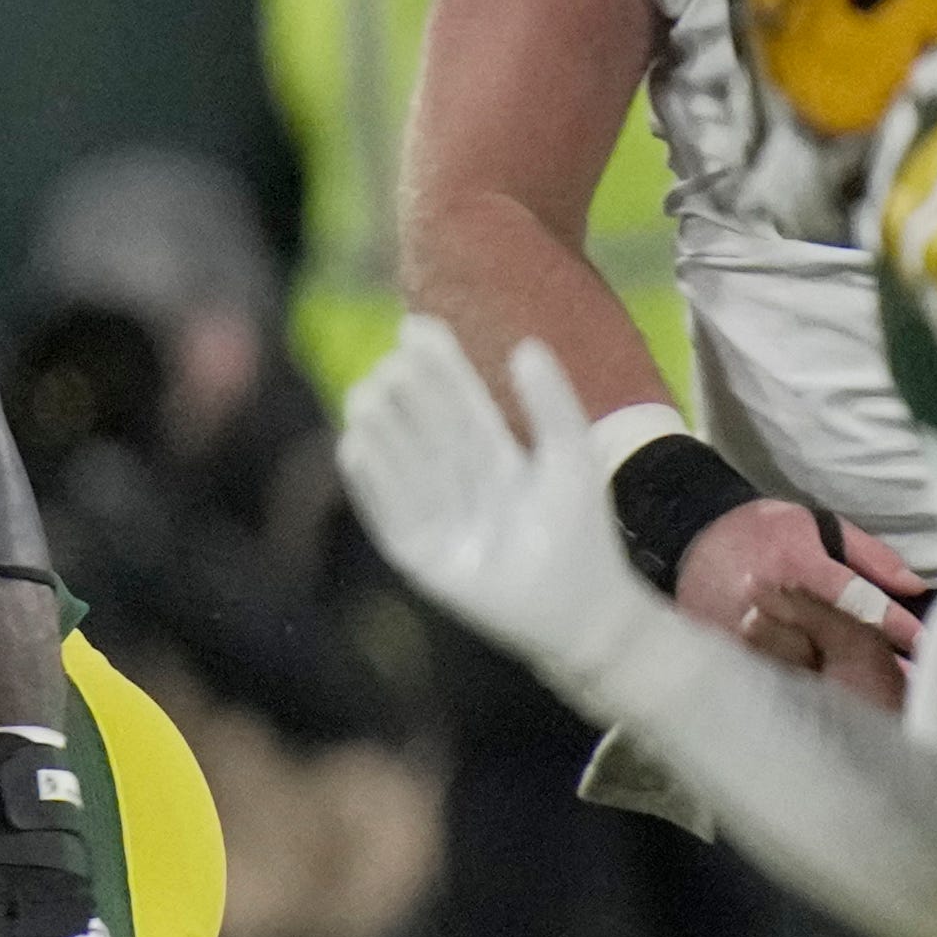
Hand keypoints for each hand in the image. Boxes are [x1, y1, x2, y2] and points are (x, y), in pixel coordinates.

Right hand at [334, 321, 655, 697]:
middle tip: (388, 358)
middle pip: (429, 431)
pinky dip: (369, 482)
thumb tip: (524, 345)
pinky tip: (352, 444)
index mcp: (497, 460)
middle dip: (408, 395)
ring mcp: (438, 522)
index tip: (417, 327)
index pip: (462, 404)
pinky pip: (387, 514)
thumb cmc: (584, 534)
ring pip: (403, 466)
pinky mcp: (419, 558)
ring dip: (382, 431)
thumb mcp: (572, 456)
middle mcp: (461, 487)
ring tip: (365, 391)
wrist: (583, 610)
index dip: (441, 367)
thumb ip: (552, 403)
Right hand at [674, 496, 924, 711]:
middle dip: (868, 665)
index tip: (925, 647)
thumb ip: (869, 555)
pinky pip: (758, 677)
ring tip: (869, 708)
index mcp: (800, 566)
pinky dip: (788, 692)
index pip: (858, 603)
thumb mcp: (818, 524)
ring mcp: (738, 630)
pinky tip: (815, 708)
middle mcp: (769, 602)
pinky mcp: (716, 649)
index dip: (894, 626)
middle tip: (907, 686)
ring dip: (830, 687)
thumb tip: (914, 587)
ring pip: (791, 668)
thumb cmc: (761, 529)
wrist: (687, 534)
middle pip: (826, 644)